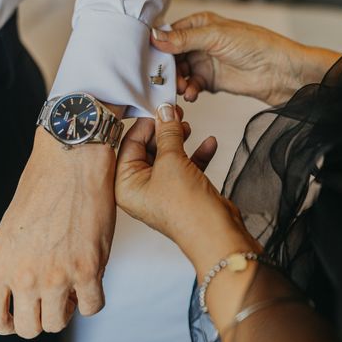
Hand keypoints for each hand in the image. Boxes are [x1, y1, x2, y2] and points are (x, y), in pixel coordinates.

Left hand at [0, 127, 116, 337]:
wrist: (71, 160)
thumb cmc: (43, 187)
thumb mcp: (11, 231)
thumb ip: (13, 265)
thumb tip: (28, 294)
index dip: (9, 323)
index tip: (22, 312)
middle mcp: (21, 275)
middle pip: (28, 328)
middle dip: (42, 314)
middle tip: (54, 293)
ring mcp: (55, 276)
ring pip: (58, 323)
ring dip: (67, 308)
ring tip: (73, 284)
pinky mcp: (87, 268)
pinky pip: (92, 307)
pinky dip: (93, 298)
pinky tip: (93, 278)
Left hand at [115, 103, 259, 274]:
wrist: (216, 234)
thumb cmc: (186, 208)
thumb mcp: (172, 161)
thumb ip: (168, 133)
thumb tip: (165, 111)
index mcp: (125, 185)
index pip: (129, 144)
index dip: (145, 123)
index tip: (159, 106)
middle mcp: (140, 189)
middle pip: (148, 148)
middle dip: (164, 130)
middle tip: (176, 112)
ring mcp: (162, 191)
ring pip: (168, 156)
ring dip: (180, 139)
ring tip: (189, 125)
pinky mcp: (183, 192)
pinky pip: (186, 166)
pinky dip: (196, 154)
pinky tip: (209, 142)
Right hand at [151, 12, 340, 105]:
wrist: (279, 71)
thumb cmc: (255, 45)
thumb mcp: (216, 37)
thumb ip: (184, 39)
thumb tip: (155, 37)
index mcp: (200, 24)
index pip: (170, 32)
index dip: (158, 45)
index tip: (146, 57)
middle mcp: (200, 42)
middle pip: (172, 55)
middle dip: (166, 68)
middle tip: (162, 79)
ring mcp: (206, 62)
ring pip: (181, 73)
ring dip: (178, 82)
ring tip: (182, 88)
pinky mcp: (212, 81)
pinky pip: (193, 86)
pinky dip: (190, 91)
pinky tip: (193, 95)